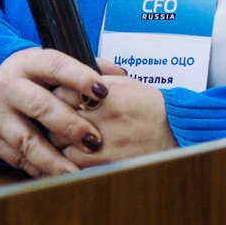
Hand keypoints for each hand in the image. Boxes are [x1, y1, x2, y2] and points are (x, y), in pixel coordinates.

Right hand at [0, 49, 112, 177]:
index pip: (55, 66)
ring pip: (25, 139)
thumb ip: (86, 68)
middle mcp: (9, 87)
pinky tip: (58, 175)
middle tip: (94, 140)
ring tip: (75, 171)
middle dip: (70, 125)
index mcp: (28, 63)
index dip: (79, 77)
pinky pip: (18, 159)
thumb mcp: (53, 66)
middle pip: (40, 106)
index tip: (102, 92)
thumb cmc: (34, 79)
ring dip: (52, 158)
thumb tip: (118, 75)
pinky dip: (40, 169)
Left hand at [61, 60, 176, 166]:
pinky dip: (66, 158)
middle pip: (56, 114)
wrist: (174, 133)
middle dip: (52, 116)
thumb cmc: (151, 108)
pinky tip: (71, 153)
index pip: (62, 89)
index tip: (56, 98)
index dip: (55, 95)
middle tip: (54, 118)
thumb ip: (101, 71)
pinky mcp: (104, 161)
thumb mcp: (127, 82)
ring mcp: (102, 138)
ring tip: (62, 137)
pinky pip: (70, 161)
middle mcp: (101, 113)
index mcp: (105, 91)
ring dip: (56, 139)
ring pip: (58, 139)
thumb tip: (84, 63)